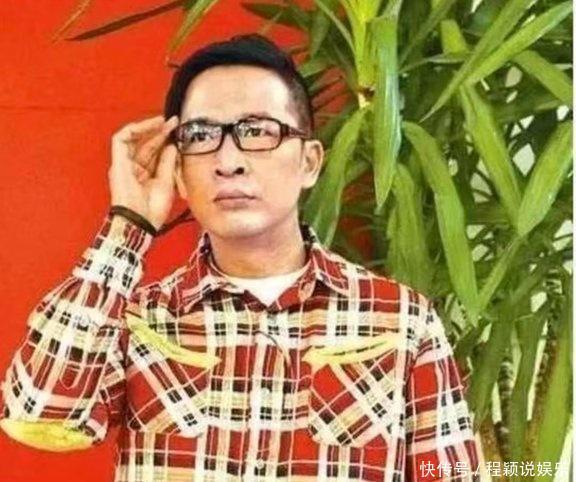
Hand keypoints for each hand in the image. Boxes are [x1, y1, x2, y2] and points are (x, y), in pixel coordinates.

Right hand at [108, 115, 179, 229]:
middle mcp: (133, 169)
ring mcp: (124, 165)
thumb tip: (172, 145)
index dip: (165, 140)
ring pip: (134, 139)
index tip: (177, 131)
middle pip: (146, 145)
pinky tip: (149, 126)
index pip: (154, 152)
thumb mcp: (166, 182)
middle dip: (160, 132)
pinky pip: (120, 139)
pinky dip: (134, 130)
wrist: (141, 221)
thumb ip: (168, 162)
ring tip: (164, 122)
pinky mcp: (117, 162)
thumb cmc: (152, 210)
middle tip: (173, 122)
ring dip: (149, 128)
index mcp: (144, 176)